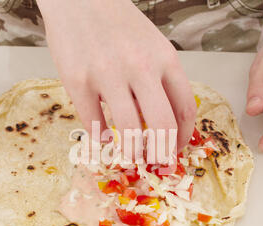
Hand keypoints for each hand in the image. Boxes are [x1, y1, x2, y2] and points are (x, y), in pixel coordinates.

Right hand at [37, 0, 195, 156]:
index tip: (177, 148)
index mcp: (165, 58)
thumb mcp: (152, 44)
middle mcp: (140, 67)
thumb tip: (160, 123)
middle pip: (162, 125)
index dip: (183, 136)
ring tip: (131, 157)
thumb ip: (160, 80)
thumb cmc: (118, 23)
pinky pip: (93, 123)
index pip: (185, 108)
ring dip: (132, 152)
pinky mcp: (77, 80)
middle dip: (162, 153)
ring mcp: (107, 74)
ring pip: (128, 130)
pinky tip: (104, 138)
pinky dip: (100, 138)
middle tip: (158, 164)